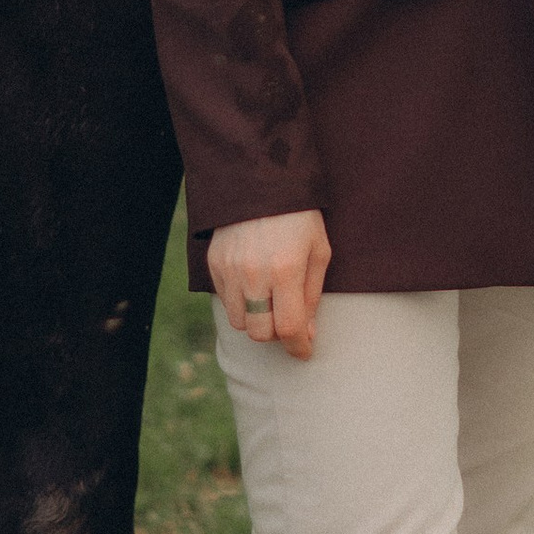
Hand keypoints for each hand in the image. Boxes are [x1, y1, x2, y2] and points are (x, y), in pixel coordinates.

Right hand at [209, 210, 331, 358]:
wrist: (261, 181)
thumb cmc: (300, 217)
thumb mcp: (319, 251)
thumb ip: (312, 295)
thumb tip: (305, 334)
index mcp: (286, 269)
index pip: (288, 328)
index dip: (298, 347)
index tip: (304, 352)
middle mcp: (254, 273)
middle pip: (259, 333)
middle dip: (276, 335)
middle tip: (287, 321)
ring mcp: (230, 269)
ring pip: (239, 321)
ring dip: (256, 319)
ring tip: (270, 300)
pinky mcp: (214, 263)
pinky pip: (225, 300)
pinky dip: (240, 301)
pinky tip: (253, 283)